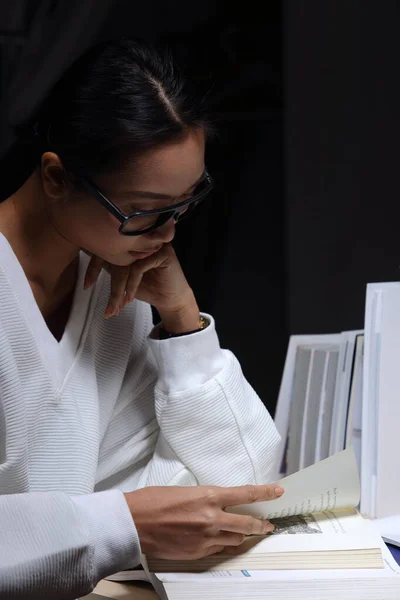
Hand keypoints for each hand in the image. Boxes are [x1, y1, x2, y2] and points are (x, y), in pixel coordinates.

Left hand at [84, 244, 199, 331]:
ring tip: (115, 307)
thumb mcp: (123, 276)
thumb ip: (111, 265)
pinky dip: (132, 285)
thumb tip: (88, 256)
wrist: (171, 300)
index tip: (86, 285)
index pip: (108, 246)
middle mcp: (142, 238)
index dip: (94, 265)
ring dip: (119, 288)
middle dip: (104, 279)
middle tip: (96, 295)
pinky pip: (139, 267)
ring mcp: (153, 243)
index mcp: (132, 241)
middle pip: (115, 254)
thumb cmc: (148, 288)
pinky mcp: (163, 253)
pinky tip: (130, 298)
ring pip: (126, 262)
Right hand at [124, 484, 283, 559]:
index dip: (265, 492)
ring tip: (245, 533)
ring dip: (242, 536)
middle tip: (268, 524)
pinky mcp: (197, 553)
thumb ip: (206, 498)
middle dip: (261, 525)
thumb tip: (218, 503)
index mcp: (209, 497)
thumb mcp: (185, 491)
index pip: (246, 495)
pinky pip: (218, 549)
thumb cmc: (153, 501)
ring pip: (235, 540)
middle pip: (248, 524)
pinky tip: (221, 540)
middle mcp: (212, 518)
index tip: (277, 490)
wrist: (134, 523)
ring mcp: (206, 538)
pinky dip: (223, 543)